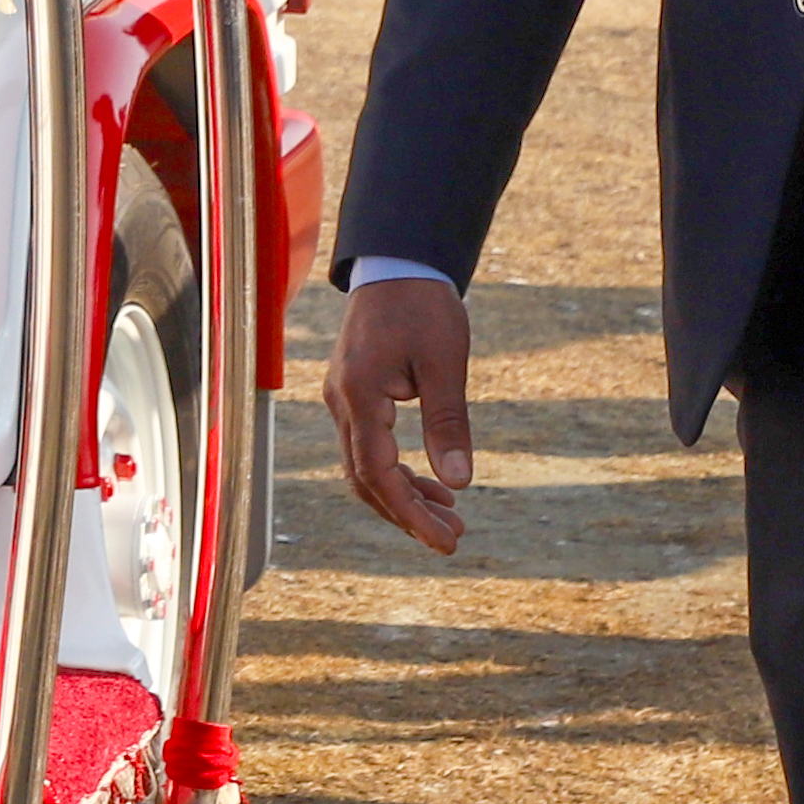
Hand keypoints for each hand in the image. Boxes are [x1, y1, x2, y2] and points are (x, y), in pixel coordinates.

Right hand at [325, 274, 475, 553]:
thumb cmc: (423, 306)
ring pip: (364, 467)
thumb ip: (449, 423)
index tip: (444, 541)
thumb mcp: (445, 363)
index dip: (408, 513)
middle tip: (453, 537)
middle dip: (407, 514)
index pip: (377, 473)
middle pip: (365, 479)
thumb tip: (461, 484)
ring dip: (403, 496)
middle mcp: (341, 402)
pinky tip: (433, 482)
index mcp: (359, 394)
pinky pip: (368, 447)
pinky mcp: (353, 394)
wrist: (397, 263)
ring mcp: (343, 398)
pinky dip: (397, 472)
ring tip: (450, 516)